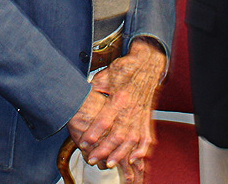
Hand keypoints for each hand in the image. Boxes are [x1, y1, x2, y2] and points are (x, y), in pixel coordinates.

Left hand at [68, 38, 165, 182]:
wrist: (147, 64)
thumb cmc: (125, 68)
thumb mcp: (107, 74)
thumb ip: (95, 87)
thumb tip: (80, 92)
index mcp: (119, 97)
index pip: (105, 120)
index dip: (94, 133)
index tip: (84, 142)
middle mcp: (131, 108)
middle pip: (118, 135)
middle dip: (104, 149)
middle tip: (92, 158)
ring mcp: (141, 115)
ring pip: (132, 140)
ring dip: (121, 154)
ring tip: (109, 163)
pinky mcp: (147, 117)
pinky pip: (146, 137)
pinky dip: (141, 150)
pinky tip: (133, 158)